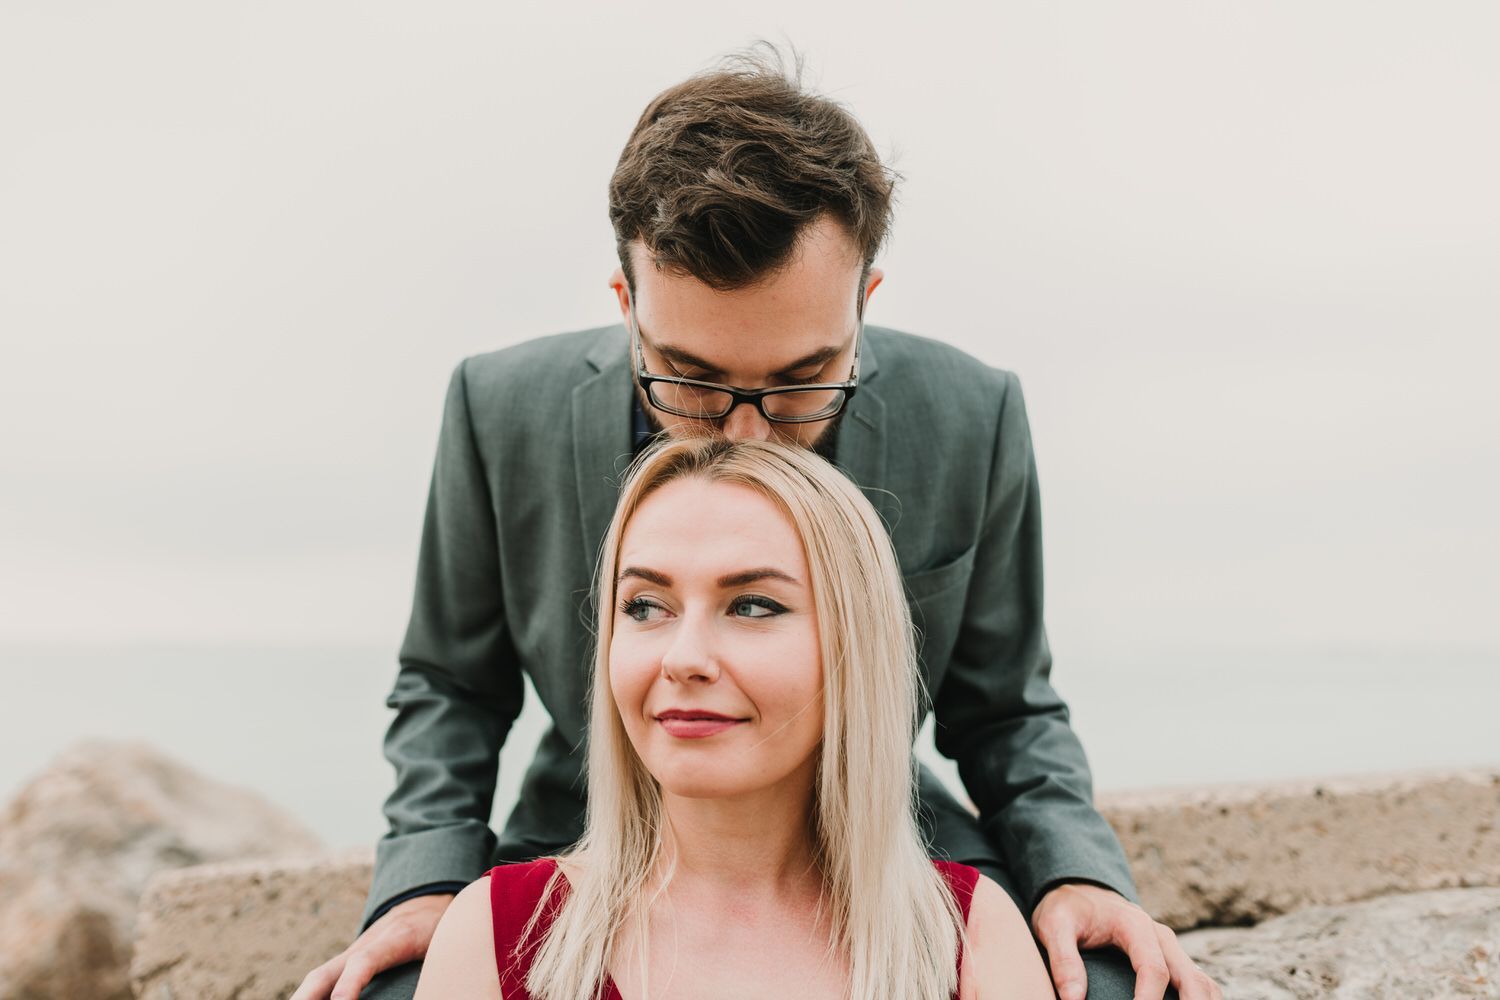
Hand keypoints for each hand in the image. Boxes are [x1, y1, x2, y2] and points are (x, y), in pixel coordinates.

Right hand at [291, 893, 455, 999]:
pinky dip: (311, 997)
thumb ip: (444, 963)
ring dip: (303, 999)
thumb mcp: (448, 941)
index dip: (352, 981)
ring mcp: (352, 952)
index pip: (367, 960)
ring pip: (319, 978)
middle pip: (326, 973)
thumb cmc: (442, 927)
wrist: (426, 902)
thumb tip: (445, 981)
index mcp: (396, 939)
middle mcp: (366, 944)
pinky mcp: (348, 960)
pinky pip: (324, 980)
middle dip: (307, 998)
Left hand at [1031, 883, 1220, 999]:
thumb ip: (1064, 960)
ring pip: (1204, 984)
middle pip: (1192, 980)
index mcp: (1136, 925)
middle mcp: (1161, 937)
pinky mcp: (1172, 960)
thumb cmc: (1067, 909)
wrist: (1081, 891)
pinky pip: (1198, 985)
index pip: (1155, 969)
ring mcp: (1170, 949)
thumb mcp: (1054, 925)